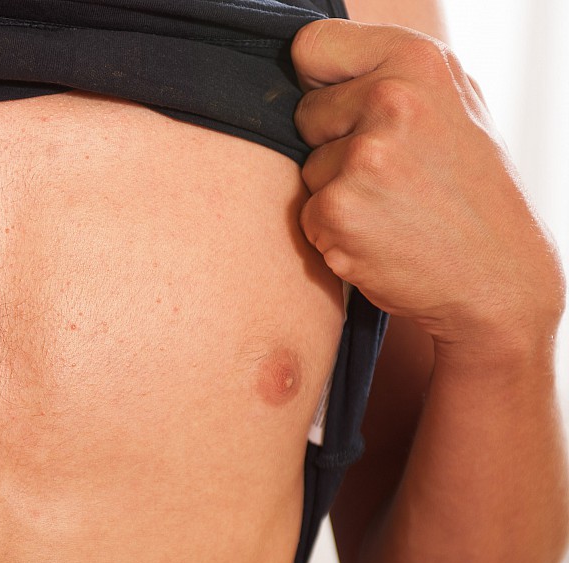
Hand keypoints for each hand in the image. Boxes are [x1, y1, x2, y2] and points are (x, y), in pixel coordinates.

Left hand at [291, 20, 563, 357]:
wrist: (496, 279)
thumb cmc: (470, 192)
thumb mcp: (454, 107)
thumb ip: (391, 76)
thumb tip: (318, 59)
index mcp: (419, 60)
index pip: (311, 45)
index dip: (321, 81)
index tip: (346, 105)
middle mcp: (391, 98)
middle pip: (304, 112)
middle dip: (333, 143)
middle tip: (392, 173)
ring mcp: (364, 154)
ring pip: (306, 166)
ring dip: (336, 191)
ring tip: (393, 207)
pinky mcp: (339, 207)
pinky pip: (306, 212)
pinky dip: (332, 230)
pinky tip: (380, 236)